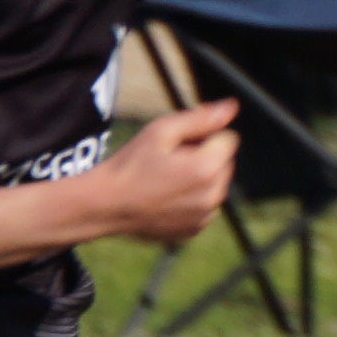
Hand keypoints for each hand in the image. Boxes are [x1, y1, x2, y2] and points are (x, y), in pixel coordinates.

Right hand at [90, 99, 241, 245]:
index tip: (179, 143)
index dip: (204, 135)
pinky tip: (165, 196)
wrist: (104, 205)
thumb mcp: (160, 131)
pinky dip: (192, 198)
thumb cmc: (129, 165)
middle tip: (169, 160)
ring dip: (199, 177)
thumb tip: (231, 106)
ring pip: (215, 184)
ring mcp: (205, 216)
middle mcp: (213, 196)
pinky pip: (204, 205)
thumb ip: (200, 118)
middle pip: (224, 162)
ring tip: (165, 179)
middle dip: (204, 156)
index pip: (228, 138)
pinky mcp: (195, 229)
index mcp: (207, 169)